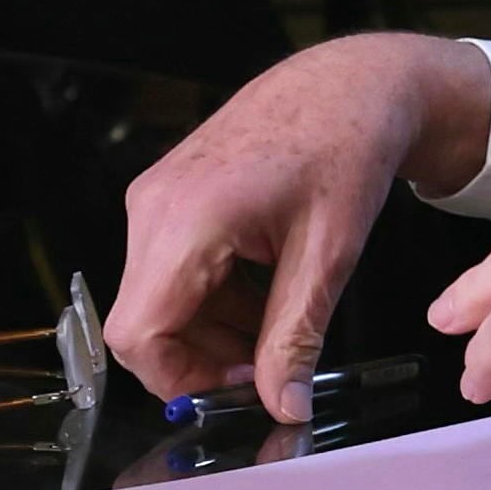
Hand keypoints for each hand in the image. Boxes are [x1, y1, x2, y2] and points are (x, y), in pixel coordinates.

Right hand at [103, 34, 490, 417]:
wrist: (352, 84)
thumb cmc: (346, 146)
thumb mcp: (328, 255)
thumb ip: (295, 336)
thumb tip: (282, 405)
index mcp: (186, 217)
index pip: (138, 333)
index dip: (180, 380)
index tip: (238, 392)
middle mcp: (155, 206)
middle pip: (144, 322)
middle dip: (199, 359)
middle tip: (266, 370)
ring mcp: (157, 198)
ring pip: (157, 300)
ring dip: (210, 330)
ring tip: (277, 328)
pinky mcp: (169, 197)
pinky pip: (170, 270)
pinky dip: (212, 297)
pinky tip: (264, 294)